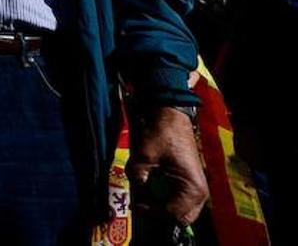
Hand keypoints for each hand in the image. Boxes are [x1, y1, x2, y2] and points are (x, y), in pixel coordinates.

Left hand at [127, 107, 208, 226]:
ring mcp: (197, 189)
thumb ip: (137, 174)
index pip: (173, 214)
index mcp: (192, 189)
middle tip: (144, 202)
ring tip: (148, 193)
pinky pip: (180, 200)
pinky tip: (154, 186)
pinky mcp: (191, 184)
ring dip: (164, 205)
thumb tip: (135, 187)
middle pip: (181, 217)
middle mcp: (200, 193)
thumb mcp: (145, 154)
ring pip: (181, 210)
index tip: (137, 204)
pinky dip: (166, 197)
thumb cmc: (162, 134)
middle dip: (161, 212)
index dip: (153, 211)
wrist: (171, 117)